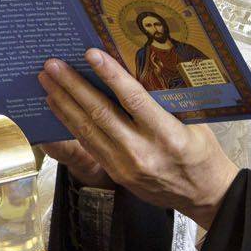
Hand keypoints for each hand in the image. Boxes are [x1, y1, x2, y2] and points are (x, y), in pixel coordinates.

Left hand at [37, 49, 238, 228]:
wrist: (204, 195)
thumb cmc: (201, 152)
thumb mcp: (193, 121)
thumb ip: (163, 100)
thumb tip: (133, 69)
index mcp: (167, 134)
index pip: (133, 99)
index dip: (110, 75)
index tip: (91, 54)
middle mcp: (142, 151)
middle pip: (100, 113)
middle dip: (73, 86)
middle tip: (52, 65)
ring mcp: (125, 165)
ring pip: (87, 130)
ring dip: (63, 103)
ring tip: (46, 81)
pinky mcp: (116, 173)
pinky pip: (89, 144)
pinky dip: (70, 123)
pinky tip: (57, 106)